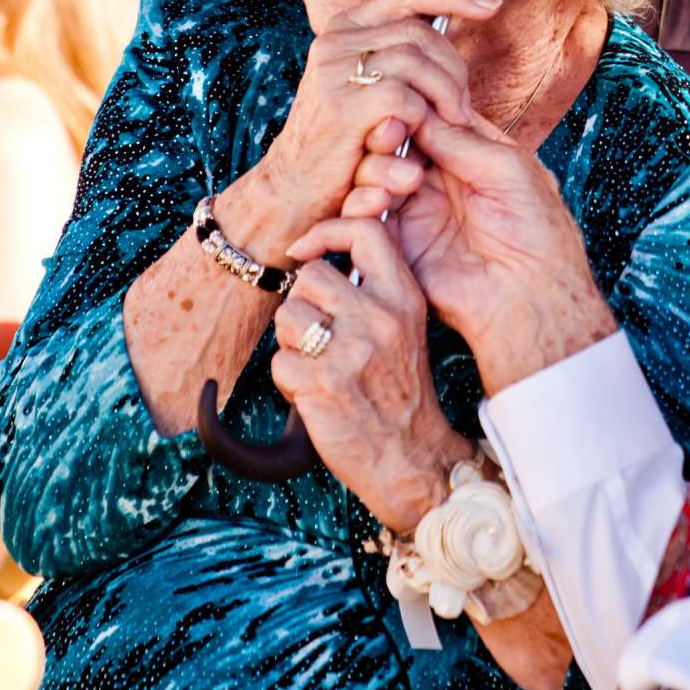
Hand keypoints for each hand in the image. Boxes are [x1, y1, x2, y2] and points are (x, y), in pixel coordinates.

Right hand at [225, 0, 499, 263]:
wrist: (297, 190)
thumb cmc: (346, 141)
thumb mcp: (370, 87)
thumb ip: (402, 58)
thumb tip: (453, 28)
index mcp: (348, 28)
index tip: (492, 5)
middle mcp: (337, 40)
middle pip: (419, 31)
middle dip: (454, 67)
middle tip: (464, 107)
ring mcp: (335, 69)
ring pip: (416, 60)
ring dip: (446, 94)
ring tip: (454, 123)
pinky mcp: (341, 106)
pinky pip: (404, 97)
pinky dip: (423, 118)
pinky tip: (420, 138)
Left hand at [270, 215, 471, 531]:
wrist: (411, 457)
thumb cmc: (400, 393)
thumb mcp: (404, 329)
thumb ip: (373, 291)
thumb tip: (317, 258)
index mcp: (403, 297)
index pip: (364, 231)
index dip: (326, 232)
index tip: (305, 249)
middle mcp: (379, 317)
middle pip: (309, 276)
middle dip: (303, 305)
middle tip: (320, 336)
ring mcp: (351, 350)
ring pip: (287, 316)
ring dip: (291, 343)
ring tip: (318, 367)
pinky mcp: (322, 383)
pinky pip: (278, 361)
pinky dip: (287, 380)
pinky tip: (314, 394)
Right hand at [320, 108, 614, 394]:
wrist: (527, 296)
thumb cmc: (535, 230)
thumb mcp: (508, 168)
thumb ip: (460, 139)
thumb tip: (418, 110)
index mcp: (472, 155)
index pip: (431, 119)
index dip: (414, 109)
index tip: (405, 106)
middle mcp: (440, 179)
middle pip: (395, 141)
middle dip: (387, 135)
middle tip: (392, 138)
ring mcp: (416, 209)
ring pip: (373, 172)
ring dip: (376, 168)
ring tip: (402, 182)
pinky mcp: (397, 242)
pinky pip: (363, 214)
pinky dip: (362, 201)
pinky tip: (380, 202)